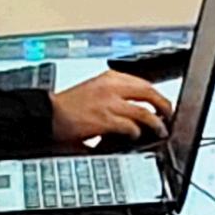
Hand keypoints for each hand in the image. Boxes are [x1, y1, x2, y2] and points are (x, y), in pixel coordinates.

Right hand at [49, 70, 168, 147]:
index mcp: (109, 78)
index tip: (160, 103)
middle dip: (163, 105)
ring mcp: (109, 103)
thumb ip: (113, 96)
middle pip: (149, 93)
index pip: (142, 83)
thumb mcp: (93, 90)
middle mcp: (112, 87)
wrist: (47, 114)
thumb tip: (132, 113)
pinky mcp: (105, 119)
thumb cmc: (66, 106)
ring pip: (144, 111)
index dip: (155, 94)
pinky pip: (130, 126)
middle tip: (168, 115)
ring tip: (159, 130)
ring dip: (155, 123)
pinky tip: (135, 136)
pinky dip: (136, 132)